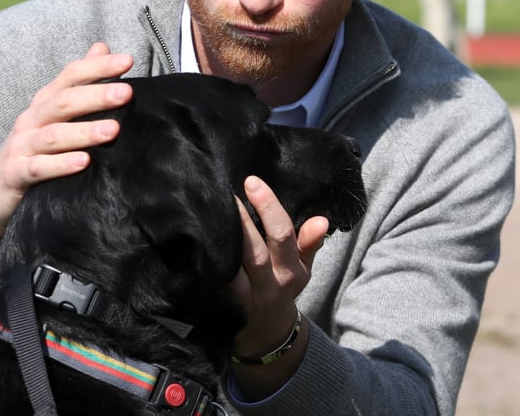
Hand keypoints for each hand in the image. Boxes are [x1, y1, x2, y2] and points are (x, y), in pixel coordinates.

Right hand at [0, 43, 132, 266]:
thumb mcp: (54, 116)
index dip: (97, 66)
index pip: (70, 76)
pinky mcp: (15, 174)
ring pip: (54, 136)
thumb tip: (103, 47)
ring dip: (84, 132)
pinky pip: (38, 168)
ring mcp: (21, 146)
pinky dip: (60, 165)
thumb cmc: (34, 151)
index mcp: (44, 103)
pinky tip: (84, 163)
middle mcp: (31, 120)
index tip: (128, 60)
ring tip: (114, 130)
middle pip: (64, 102)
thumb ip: (79, 83)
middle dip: (96, 96)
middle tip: (127, 93)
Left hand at [228, 176, 328, 396]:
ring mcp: (247, 298)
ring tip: (207, 212)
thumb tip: (322, 220)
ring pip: (232, 267)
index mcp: (292, 271)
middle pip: (255, 251)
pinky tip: (197, 242)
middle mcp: (270, 285)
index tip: (252, 182)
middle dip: (240, 220)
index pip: (283, 235)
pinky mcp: (226, 307)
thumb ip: (309, 243)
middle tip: (224, 191)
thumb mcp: (302, 270)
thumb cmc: (283, 289)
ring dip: (221, 241)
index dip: (268, 207)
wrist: (266, 337)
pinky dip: (207, 264)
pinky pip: (216, 283)